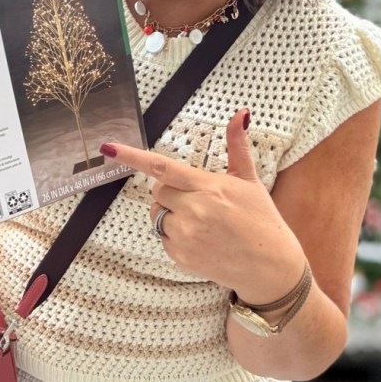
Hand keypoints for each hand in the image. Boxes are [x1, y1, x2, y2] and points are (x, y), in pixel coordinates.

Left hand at [101, 109, 304, 295]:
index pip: (162, 168)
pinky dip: (174, 235)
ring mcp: (185, 236)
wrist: (271, 268)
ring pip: (157, 214)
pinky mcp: (181, 256)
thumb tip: (240, 114)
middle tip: (197, 198)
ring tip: (201, 220)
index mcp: (208, 187)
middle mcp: (193, 211)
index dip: (132, 157)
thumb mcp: (250, 180)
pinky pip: (162, 237)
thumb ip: (237, 146)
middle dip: (171, 191)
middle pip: (158, 190)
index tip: (108, 148)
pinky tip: (200, 238)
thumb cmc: (262, 220)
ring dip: (170, 213)